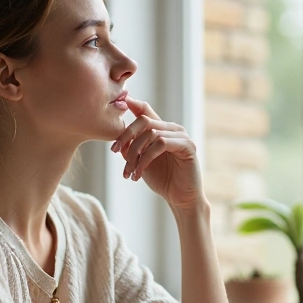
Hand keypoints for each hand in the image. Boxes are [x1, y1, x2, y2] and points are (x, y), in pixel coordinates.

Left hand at [110, 96, 203, 210]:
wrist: (180, 198)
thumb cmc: (162, 179)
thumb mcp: (141, 161)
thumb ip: (131, 148)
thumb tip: (119, 140)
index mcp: (162, 129)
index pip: (146, 111)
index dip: (133, 105)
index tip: (120, 103)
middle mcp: (173, 129)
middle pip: (144, 121)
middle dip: (126, 136)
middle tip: (114, 151)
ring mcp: (181, 136)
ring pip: (151, 134)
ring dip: (135, 154)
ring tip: (129, 172)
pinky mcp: (188, 146)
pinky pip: (162, 144)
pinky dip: (146, 158)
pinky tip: (139, 173)